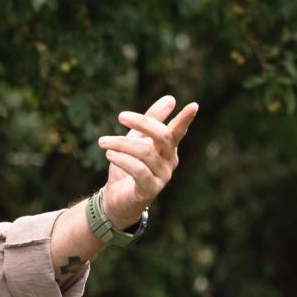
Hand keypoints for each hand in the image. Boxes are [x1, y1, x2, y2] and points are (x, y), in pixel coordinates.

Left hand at [96, 95, 198, 229]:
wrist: (116, 198)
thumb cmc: (128, 166)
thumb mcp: (137, 139)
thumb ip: (151, 120)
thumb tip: (171, 99)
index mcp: (168, 147)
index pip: (178, 130)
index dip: (185, 119)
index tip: (194, 105)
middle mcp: (169, 161)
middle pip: (162, 136)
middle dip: (142, 123)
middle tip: (120, 116)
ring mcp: (162, 176)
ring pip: (145, 152)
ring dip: (121, 143)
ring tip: (103, 141)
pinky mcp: (150, 190)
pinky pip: (138, 170)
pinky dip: (122, 159)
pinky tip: (109, 154)